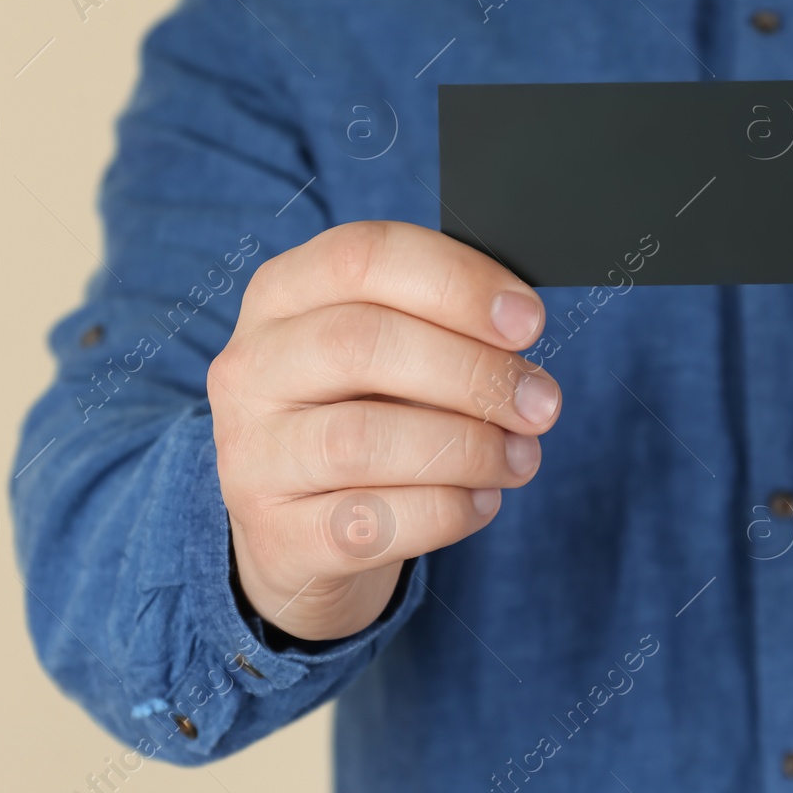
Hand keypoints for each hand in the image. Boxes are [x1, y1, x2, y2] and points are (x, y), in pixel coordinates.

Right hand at [207, 221, 559, 641]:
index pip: (361, 257)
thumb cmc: (362, 417)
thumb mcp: (384, 355)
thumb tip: (518, 326)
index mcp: (280, 296)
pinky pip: (372, 522)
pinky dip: (446, 510)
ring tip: (519, 457)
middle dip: (473, 372)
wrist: (298, 536)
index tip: (529, 322)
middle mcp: (250, 368)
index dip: (457, 282)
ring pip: (363, 439)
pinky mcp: (277, 536)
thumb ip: (438, 326)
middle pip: (362, 343)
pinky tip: (481, 501)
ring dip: (468, 448)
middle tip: (541, 403)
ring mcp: (252, 456)